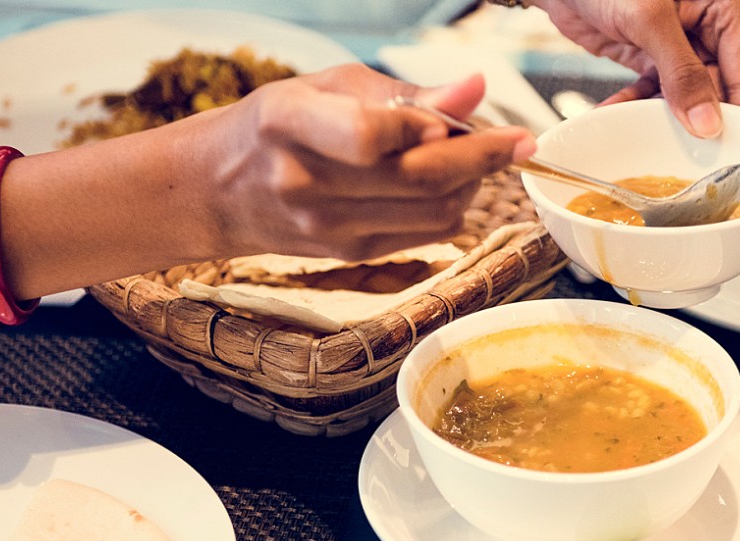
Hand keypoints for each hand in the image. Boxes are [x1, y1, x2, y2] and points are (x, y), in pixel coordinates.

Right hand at [175, 64, 535, 260]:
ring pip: (434, 212)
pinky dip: (453, 205)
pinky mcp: (351, 255)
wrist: (219, 191)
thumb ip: (405, 94)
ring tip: (481, 155)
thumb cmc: (277, 125)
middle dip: (484, 159)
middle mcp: (306, 183)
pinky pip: (426, 232)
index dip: (431, 126)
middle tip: (519, 140)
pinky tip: (452, 180)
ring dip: (473, 184)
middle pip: (419, 180)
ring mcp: (328, 228)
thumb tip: (473, 90)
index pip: (371, 135)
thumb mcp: (329, 86)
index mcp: (289, 124)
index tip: (473, 114)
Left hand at [532, 0, 739, 137]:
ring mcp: (682, 44)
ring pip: (684, 97)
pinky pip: (652, 92)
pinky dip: (633, 107)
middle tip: (688, 160)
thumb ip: (680, 71)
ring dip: (661, 119)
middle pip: (718, 91)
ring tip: (647, 141)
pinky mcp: (652, 55)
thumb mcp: (649, 20)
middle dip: (699, 124)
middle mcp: (711, 27)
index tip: (736, 156)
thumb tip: (708, 122)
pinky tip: (614, 117)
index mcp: (730, 8)